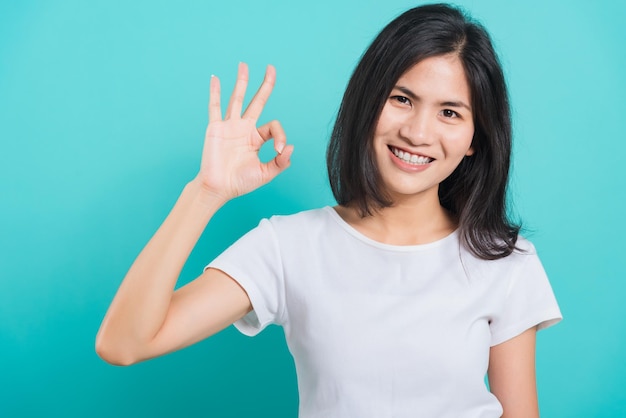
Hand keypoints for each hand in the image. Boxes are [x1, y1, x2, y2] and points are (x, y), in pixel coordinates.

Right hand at [196, 62, 293, 202]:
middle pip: (257, 101)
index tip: (278, 150)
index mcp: (256, 138)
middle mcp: (244, 128)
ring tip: (244, 65)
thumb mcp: (265, 174)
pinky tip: (215, 78)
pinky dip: (215, 93)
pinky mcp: (215, 128)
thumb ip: (280, 163)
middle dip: (265, 85)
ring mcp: (229, 126)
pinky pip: (215, 107)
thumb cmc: (239, 183)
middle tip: (271, 68)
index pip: (273, 126)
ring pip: (237, 99)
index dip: (280, 135)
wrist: (218, 188)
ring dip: (241, 82)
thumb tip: (290, 147)